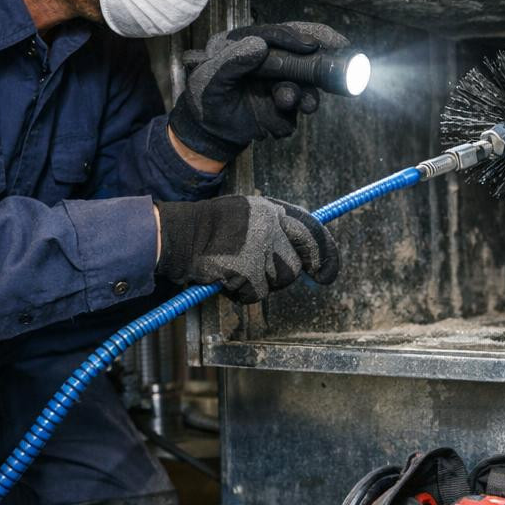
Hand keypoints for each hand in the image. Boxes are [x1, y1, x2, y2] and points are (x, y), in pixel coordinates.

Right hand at [154, 195, 339, 302]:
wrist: (178, 236)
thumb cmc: (210, 230)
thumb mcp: (247, 216)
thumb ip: (274, 229)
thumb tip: (303, 255)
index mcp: (271, 210)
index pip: (312, 232)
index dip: (325, 256)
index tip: (326, 274)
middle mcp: (269, 226)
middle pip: (295, 265)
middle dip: (280, 275)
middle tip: (259, 275)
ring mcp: (259, 248)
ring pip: (277, 281)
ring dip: (258, 284)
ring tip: (235, 270)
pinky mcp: (247, 269)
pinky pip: (256, 293)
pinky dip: (241, 293)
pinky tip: (225, 279)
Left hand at [168, 21, 350, 162]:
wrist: (208, 133)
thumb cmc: (204, 100)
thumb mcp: (209, 81)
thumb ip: (231, 62)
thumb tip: (259, 44)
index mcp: (246, 43)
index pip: (275, 35)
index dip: (295, 37)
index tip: (311, 45)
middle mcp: (267, 59)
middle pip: (301, 52)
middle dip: (319, 60)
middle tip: (341, 59)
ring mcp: (278, 81)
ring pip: (304, 85)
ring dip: (304, 96)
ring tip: (293, 105)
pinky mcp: (284, 103)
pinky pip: (295, 111)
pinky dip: (285, 121)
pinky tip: (270, 128)